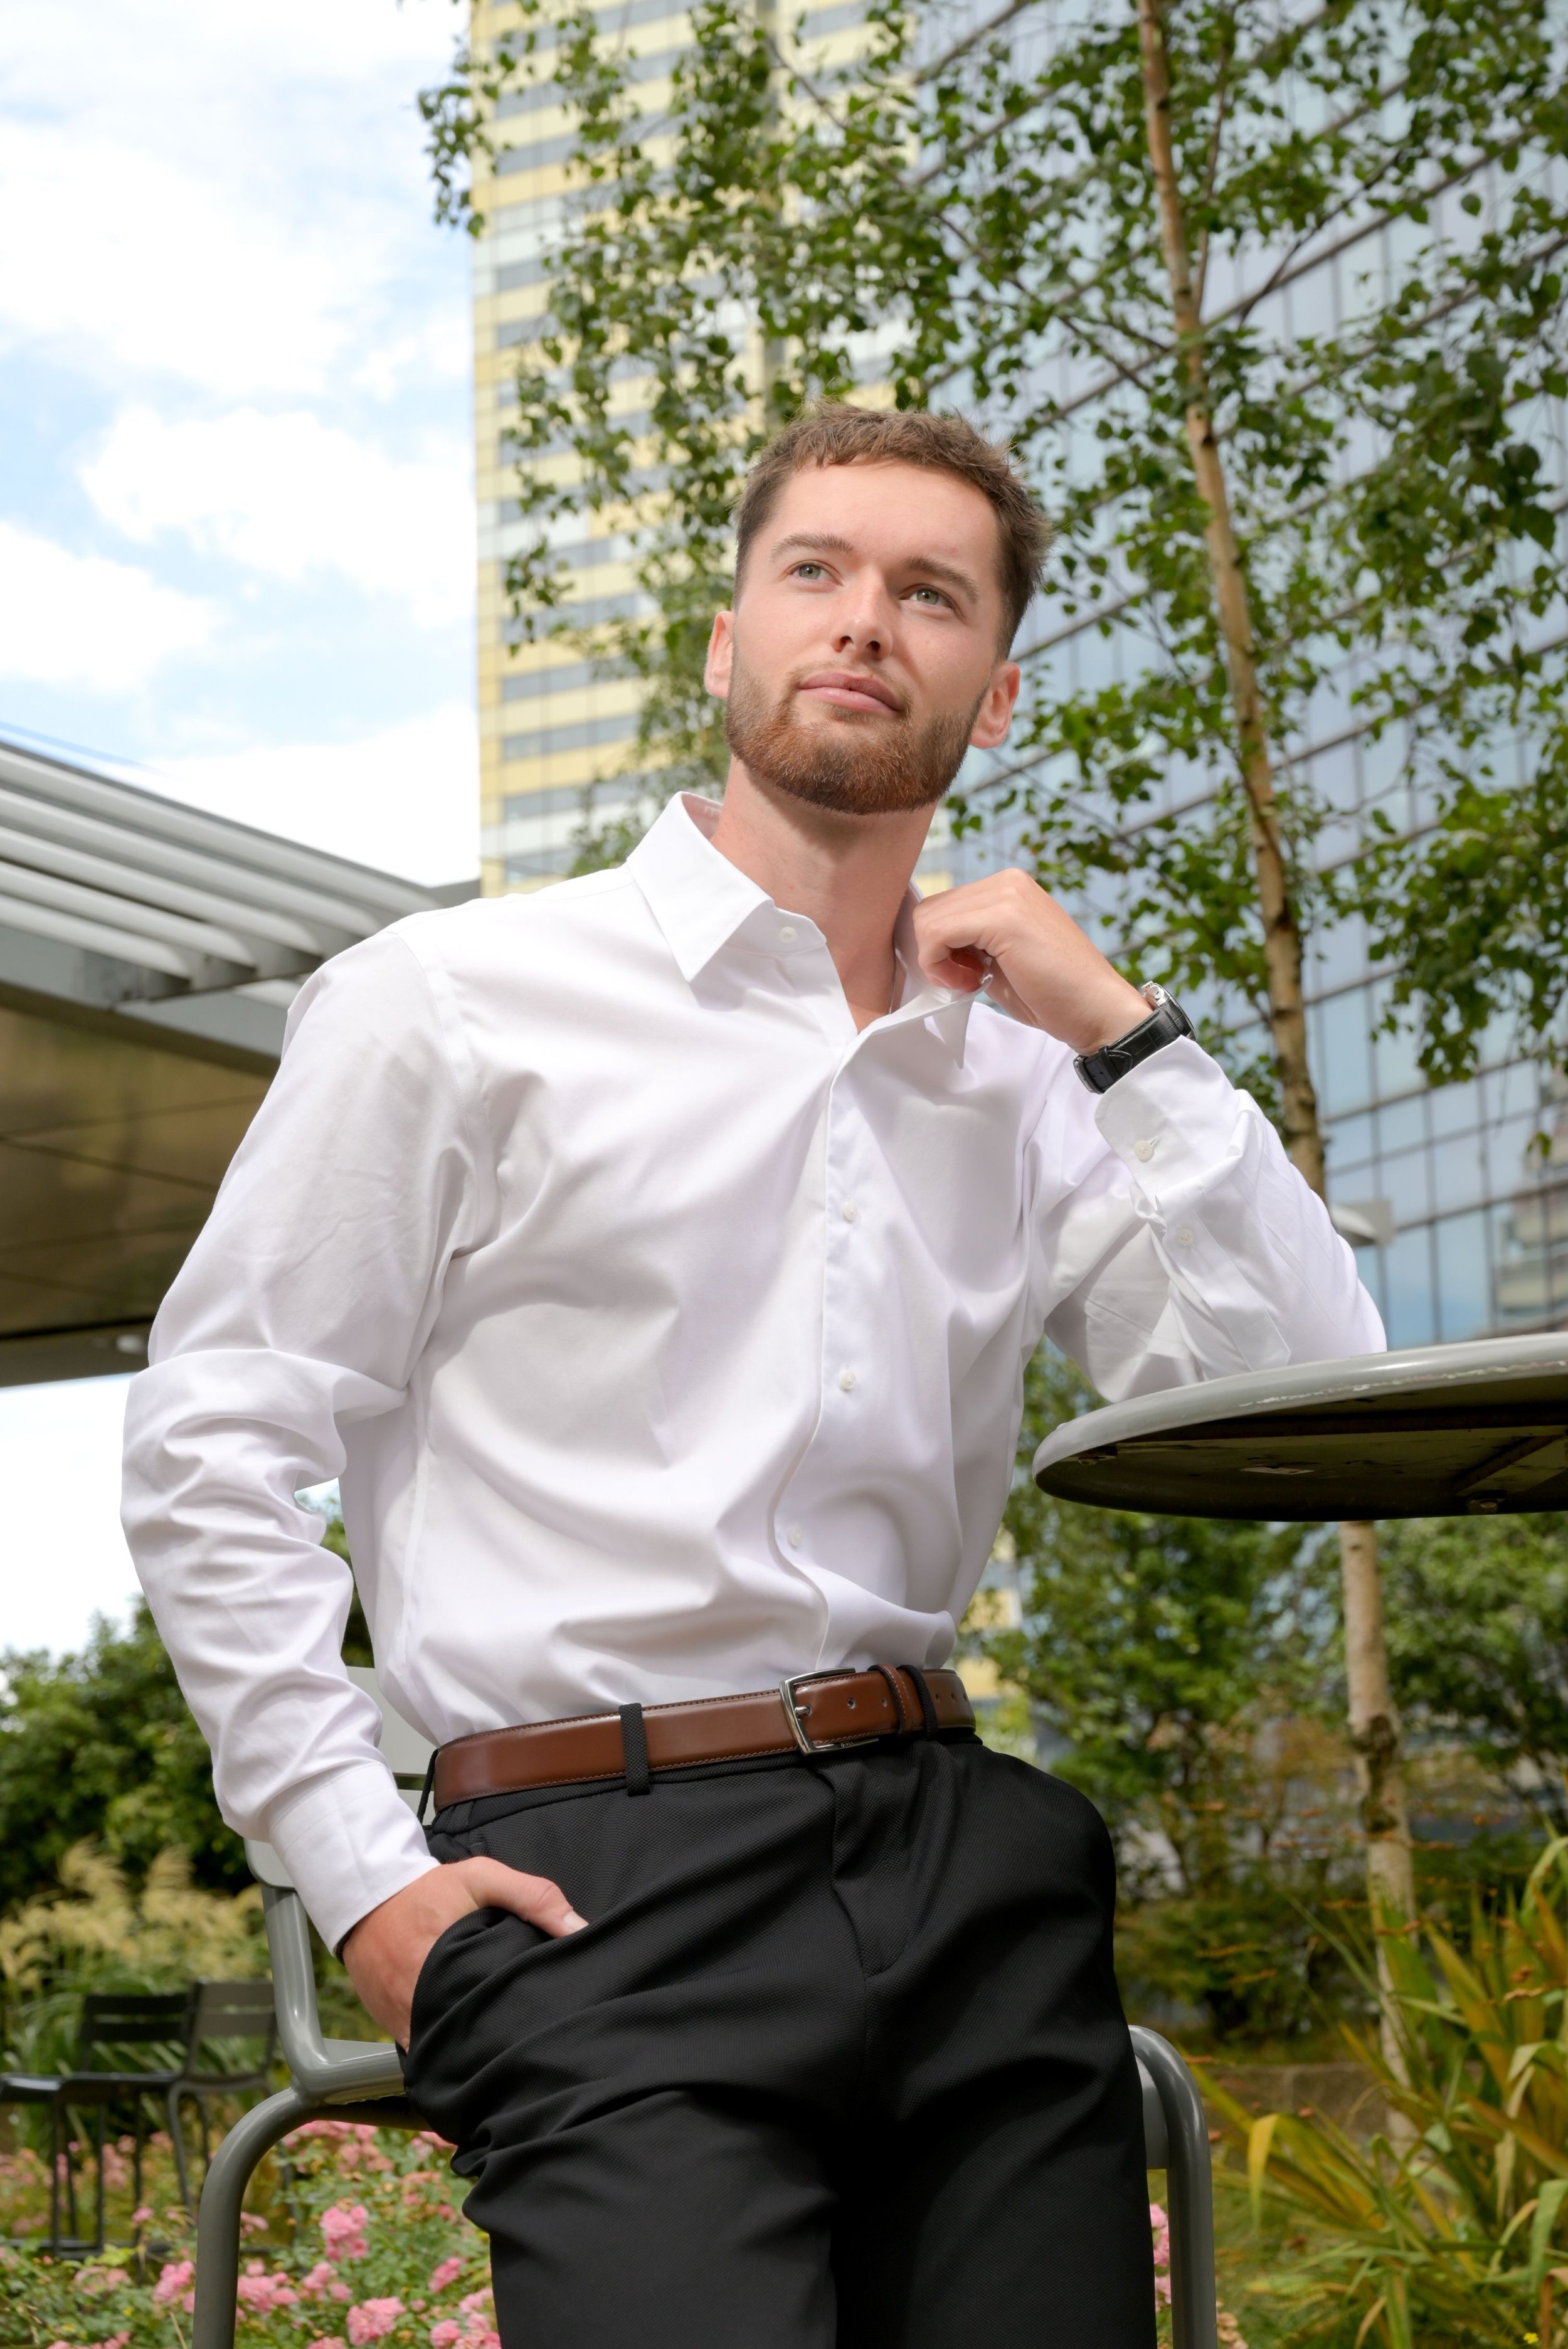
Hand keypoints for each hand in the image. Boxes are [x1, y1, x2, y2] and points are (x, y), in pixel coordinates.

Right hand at [342, 1859, 586, 2046]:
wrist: (367, 1901)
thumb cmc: (428, 1891)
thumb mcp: (482, 1878)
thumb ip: (532, 1896)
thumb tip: (578, 1928)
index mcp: (448, 1968)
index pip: (495, 2012)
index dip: (523, 2022)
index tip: (546, 2023)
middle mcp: (422, 2005)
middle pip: (474, 2041)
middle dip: (503, 2042)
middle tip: (532, 2039)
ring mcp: (405, 2023)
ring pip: (449, 2052)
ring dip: (474, 2050)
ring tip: (505, 2047)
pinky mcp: (395, 2031)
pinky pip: (427, 2051)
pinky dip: (447, 2049)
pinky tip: (470, 2045)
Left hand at [911, 869, 1148, 1052]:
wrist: (1098, 1010)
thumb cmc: (1054, 994)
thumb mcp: (1001, 958)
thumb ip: (969, 942)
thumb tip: (929, 944)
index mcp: (1009, 887)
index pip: (943, 907)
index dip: (940, 948)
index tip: (966, 974)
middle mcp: (1007, 881)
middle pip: (930, 911)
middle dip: (935, 952)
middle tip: (968, 980)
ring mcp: (1007, 894)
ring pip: (927, 920)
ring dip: (938, 961)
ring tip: (974, 981)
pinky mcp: (1003, 917)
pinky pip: (937, 934)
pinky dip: (941, 965)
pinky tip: (973, 982)